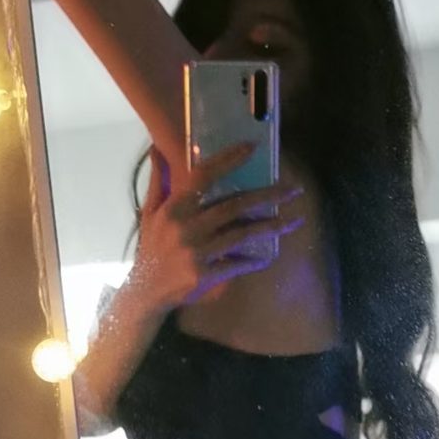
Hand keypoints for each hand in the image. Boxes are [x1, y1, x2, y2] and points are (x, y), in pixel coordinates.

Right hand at [136, 143, 303, 312]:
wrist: (144, 291)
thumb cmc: (150, 248)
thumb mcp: (149, 212)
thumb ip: (158, 180)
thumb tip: (157, 148)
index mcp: (174, 208)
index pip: (203, 177)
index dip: (227, 160)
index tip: (252, 148)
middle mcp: (186, 227)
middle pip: (233, 206)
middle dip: (267, 196)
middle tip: (294, 190)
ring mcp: (196, 252)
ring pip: (241, 234)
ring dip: (270, 227)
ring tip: (294, 220)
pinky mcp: (203, 275)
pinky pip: (235, 264)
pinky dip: (252, 260)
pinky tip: (269, 256)